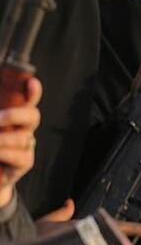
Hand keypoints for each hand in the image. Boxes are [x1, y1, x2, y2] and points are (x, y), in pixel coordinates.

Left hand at [0, 78, 41, 206]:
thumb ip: (0, 114)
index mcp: (15, 117)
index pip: (28, 100)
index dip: (33, 92)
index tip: (31, 82)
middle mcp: (24, 128)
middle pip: (33, 116)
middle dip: (16, 115)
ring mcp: (27, 146)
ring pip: (22, 138)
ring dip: (2, 139)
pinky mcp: (26, 162)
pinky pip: (18, 155)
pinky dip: (3, 153)